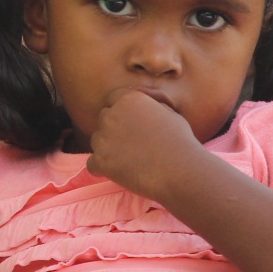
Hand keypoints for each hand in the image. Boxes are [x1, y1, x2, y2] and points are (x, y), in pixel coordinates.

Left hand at [85, 88, 203, 201]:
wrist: (179, 171)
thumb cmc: (180, 142)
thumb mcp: (169, 113)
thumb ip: (149, 107)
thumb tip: (143, 108)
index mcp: (128, 99)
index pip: (111, 98)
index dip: (118, 110)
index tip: (126, 123)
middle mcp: (112, 114)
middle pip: (103, 119)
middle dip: (113, 129)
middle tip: (131, 145)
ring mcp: (103, 138)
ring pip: (97, 141)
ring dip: (108, 149)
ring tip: (130, 160)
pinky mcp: (100, 160)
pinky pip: (92, 164)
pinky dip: (102, 169)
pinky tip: (120, 173)